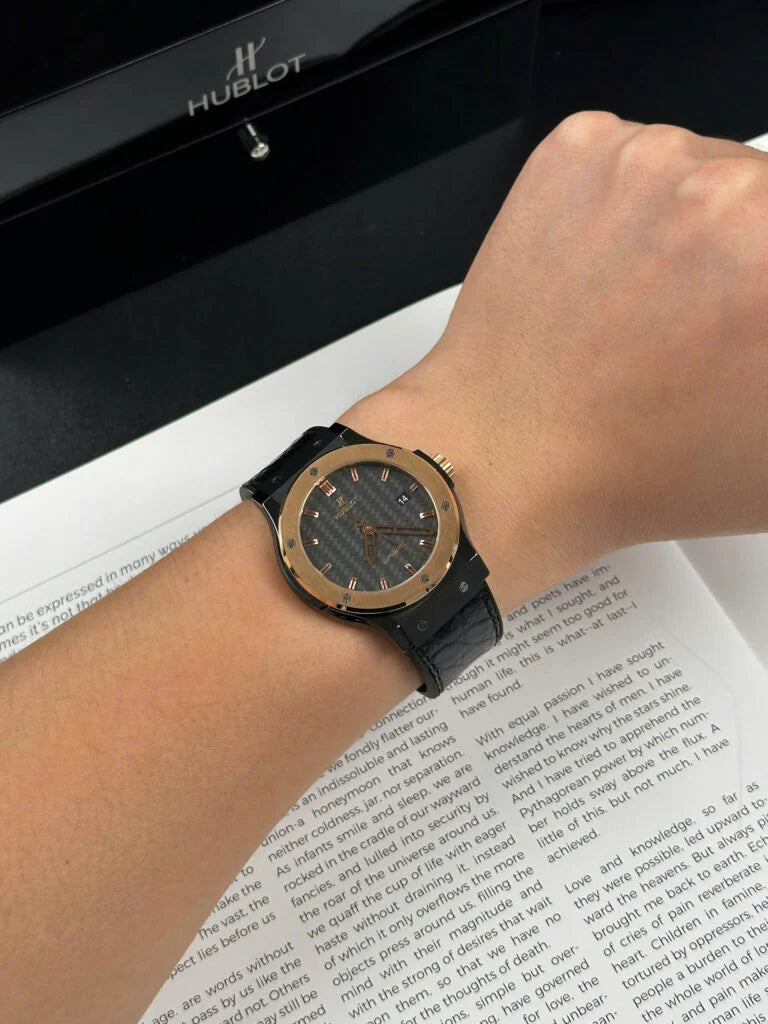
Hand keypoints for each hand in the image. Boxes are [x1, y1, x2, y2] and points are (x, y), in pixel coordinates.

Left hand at [343, 113, 767, 610]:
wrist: (504, 454)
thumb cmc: (630, 468)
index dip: (761, 295)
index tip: (745, 315)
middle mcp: (725, 192)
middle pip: (760, 200)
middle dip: (744, 258)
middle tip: (698, 323)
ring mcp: (643, 161)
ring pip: (698, 173)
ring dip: (683, 230)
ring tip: (637, 310)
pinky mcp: (577, 151)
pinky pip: (626, 160)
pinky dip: (619, 210)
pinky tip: (599, 279)